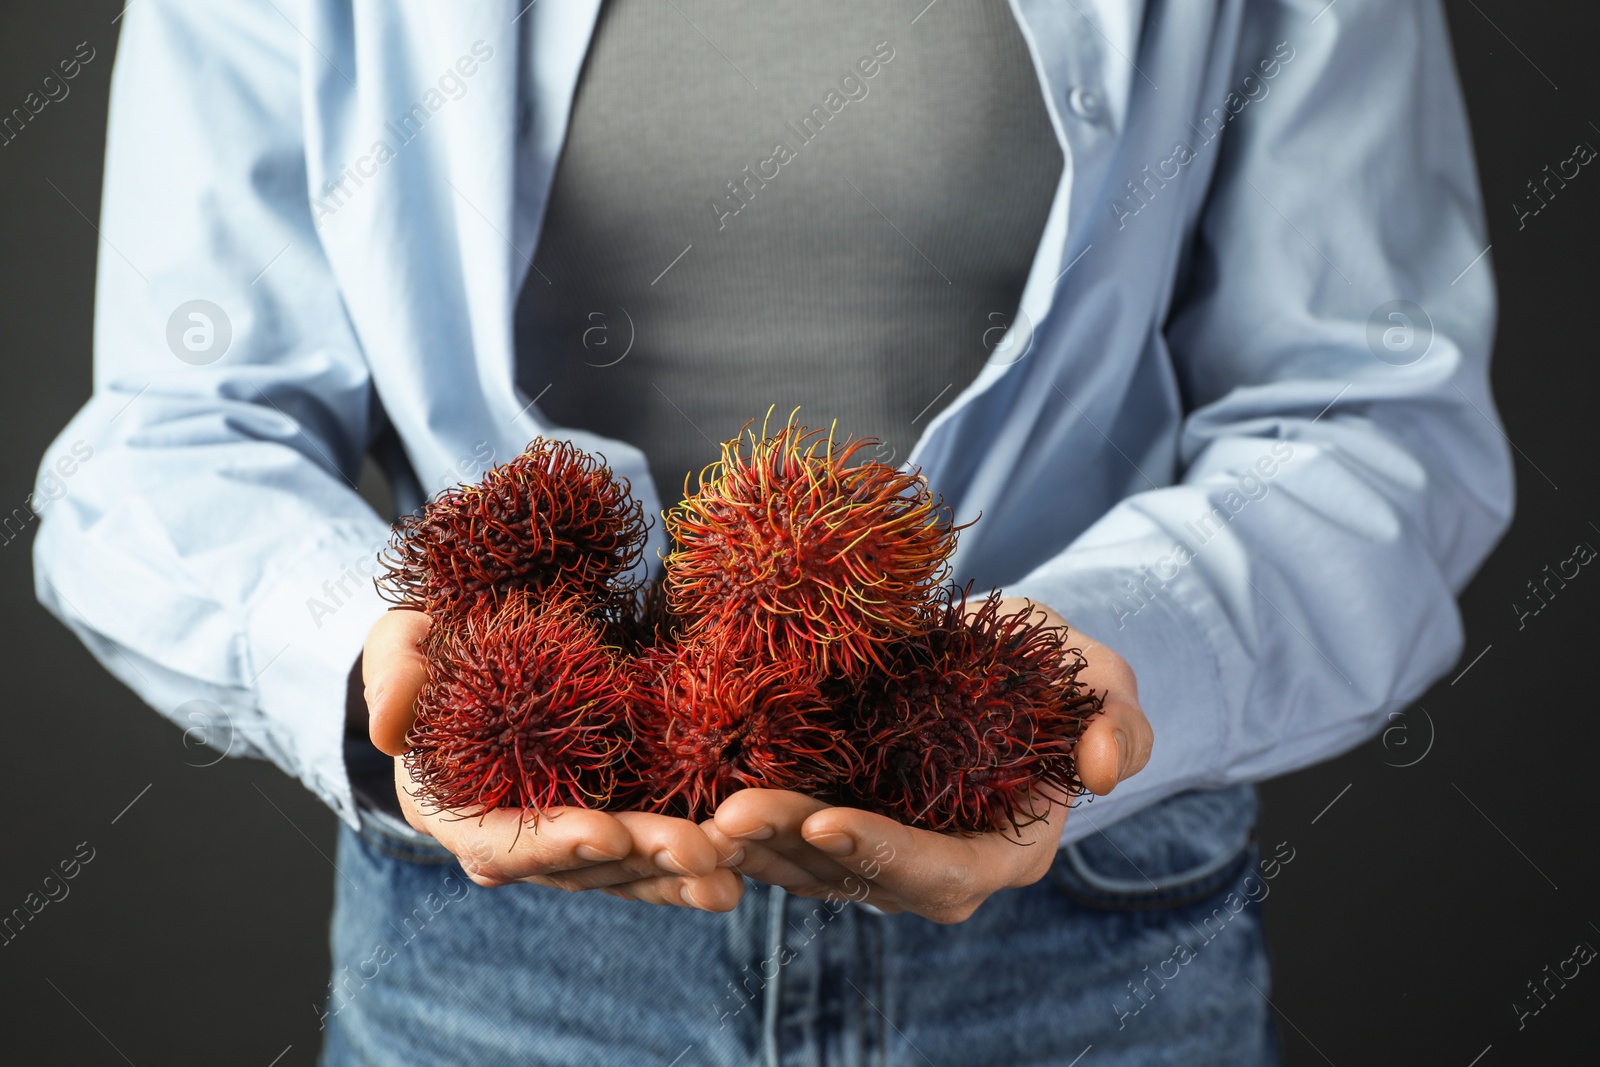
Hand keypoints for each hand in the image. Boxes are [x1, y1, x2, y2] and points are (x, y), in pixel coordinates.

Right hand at [362, 608, 742, 910]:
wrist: (479, 644)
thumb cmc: (437, 641)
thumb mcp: (401, 639)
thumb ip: (393, 671)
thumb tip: (388, 723)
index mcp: (451, 807)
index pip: (498, 841)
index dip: (550, 842)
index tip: (606, 832)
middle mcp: (509, 838)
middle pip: (577, 865)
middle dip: (640, 861)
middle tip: (701, 853)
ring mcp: (564, 834)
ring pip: (623, 870)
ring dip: (676, 874)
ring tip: (733, 871)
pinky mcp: (610, 818)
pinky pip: (650, 852)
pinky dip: (691, 861)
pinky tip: (744, 863)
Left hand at [703, 598, 1151, 923]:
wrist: (993, 657)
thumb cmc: (1050, 672)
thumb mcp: (1099, 679)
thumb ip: (1118, 721)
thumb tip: (1099, 770)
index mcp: (1002, 849)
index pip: (943, 873)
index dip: (886, 854)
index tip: (826, 820)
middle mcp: (933, 868)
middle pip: (858, 878)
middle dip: (793, 849)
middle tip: (730, 813)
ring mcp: (876, 849)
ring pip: (806, 867)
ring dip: (753, 844)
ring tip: (700, 808)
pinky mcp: (832, 819)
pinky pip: (780, 840)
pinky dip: (740, 826)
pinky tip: (693, 800)